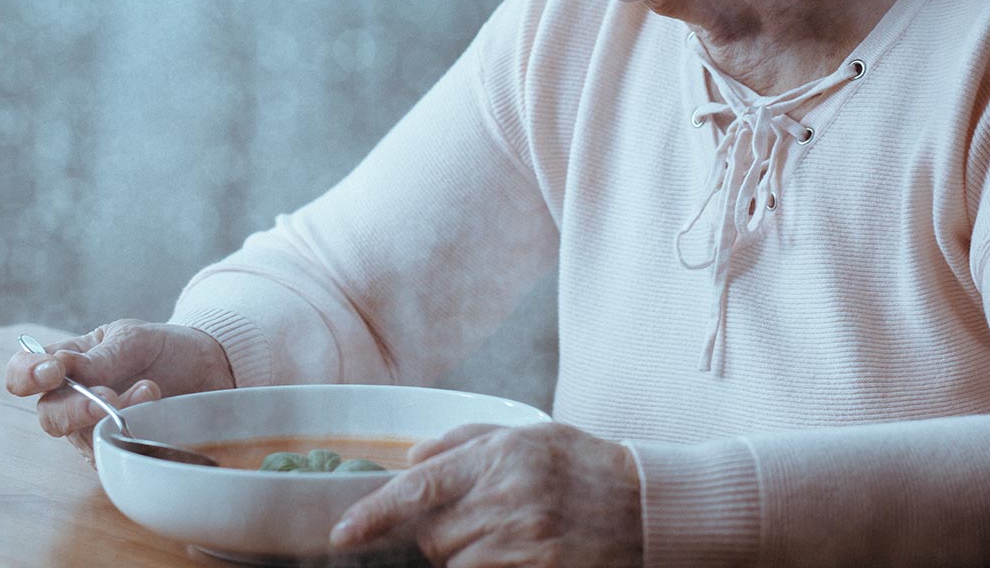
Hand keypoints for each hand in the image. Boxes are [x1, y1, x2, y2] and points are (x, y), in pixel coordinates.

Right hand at [4, 319, 233, 462]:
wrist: (207, 367)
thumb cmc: (161, 348)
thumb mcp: (133, 339)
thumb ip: (100, 356)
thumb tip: (60, 365)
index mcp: (67, 362)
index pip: (22, 372)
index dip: (26, 375)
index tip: (54, 371)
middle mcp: (72, 399)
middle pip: (48, 416)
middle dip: (75, 409)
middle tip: (107, 397)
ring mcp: (94, 429)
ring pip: (82, 438)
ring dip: (113, 417)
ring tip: (150, 390)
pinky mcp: (119, 451)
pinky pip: (113, 454)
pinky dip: (133, 434)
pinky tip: (157, 410)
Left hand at [330, 422, 641, 567]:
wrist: (648, 505)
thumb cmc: (582, 465)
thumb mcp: (526, 435)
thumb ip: (462, 442)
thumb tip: (409, 458)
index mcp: (498, 457)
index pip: (417, 490)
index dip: (372, 516)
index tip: (341, 534)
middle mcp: (507, 499)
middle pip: (432, 536)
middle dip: (437, 534)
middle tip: (474, 519)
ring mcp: (525, 542)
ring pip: (455, 564)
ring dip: (464, 556)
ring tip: (501, 536)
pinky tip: (512, 553)